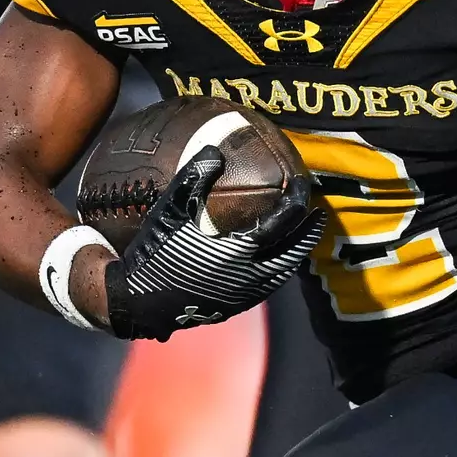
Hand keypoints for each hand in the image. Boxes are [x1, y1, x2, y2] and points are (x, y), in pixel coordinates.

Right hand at [99, 144, 325, 340]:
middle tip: (317, 215)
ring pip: (283, 272)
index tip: (303, 184)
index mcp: (240, 249)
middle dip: (308, 232)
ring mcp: (244, 294)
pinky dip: (279, 269)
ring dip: (296, 252)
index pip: (283, 221)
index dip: (297, 200)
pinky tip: (273, 261)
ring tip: (301, 237)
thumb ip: (194, 178)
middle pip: (293, 251)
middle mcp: (250, 274)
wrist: (139, 303)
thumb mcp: (170, 211)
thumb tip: (215, 150)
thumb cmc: (155, 254)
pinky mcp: (234, 306)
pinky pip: (268, 286)